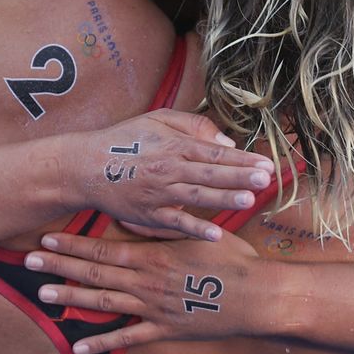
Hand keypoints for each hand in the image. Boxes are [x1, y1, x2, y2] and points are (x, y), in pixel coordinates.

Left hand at [25, 230, 261, 353]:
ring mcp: (152, 308)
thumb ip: (160, 227)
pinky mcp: (163, 330)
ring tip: (43, 292)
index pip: (103, 247)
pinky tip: (78, 346)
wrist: (256, 296)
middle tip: (29, 261)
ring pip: (102, 301)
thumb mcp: (197, 234)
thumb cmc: (231, 261)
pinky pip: (126, 338)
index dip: (72, 244)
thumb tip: (129, 218)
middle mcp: (145, 282)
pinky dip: (101, 342)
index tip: (48, 239)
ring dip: (71, 297)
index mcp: (152, 255)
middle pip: (94, 272)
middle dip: (59, 266)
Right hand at [75, 109, 274, 240]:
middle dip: (240, 175)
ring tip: (248, 199)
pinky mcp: (149, 214)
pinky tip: (215, 234)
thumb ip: (194, 126)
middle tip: (265, 178)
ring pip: (197, 195)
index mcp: (174, 144)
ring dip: (224, 198)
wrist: (87, 166)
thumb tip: (226, 142)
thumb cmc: (126, 140)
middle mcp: (169, 167)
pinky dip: (195, 229)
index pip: (215, 152)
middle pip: (211, 172)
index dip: (242, 158)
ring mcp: (159, 192)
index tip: (265, 163)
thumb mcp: (158, 119)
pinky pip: (176, 223)